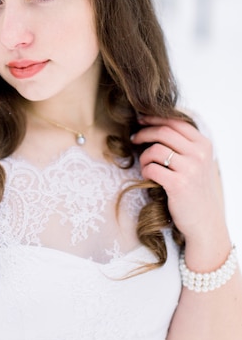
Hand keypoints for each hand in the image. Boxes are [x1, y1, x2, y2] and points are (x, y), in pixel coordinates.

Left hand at [131, 115, 227, 245]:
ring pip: (155, 150)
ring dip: (144, 157)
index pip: (176, 122)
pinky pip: (152, 169)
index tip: (141, 120)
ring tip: (145, 165)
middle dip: (144, 133)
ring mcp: (190, 169)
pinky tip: (148, 177)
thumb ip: (182, 144)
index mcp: (204, 145)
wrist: (205, 221)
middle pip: (163, 132)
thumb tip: (152, 125)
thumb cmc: (195, 189)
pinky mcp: (179, 184)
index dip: (155, 118)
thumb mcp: (197, 161)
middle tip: (134, 139)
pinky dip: (145, 171)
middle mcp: (199, 154)